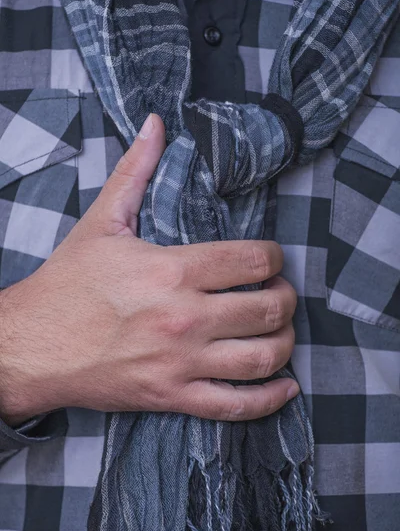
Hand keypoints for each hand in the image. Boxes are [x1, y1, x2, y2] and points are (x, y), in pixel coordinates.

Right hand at [0, 114, 298, 425]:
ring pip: (262, 357)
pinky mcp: (172, 397)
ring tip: (280, 331)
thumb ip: (135, 172)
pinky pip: (235, 405)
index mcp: (172, 270)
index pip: (253, 260)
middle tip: (278, 293)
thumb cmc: (67, 284)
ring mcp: (181, 362)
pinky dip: (270, 399)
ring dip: (285, 342)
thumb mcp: (101, 223)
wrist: (32, 346)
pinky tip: (285, 385)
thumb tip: (156, 124)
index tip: (271, 260)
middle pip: (268, 308)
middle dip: (285, 298)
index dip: (275, 258)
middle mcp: (184, 317)